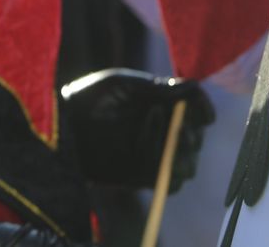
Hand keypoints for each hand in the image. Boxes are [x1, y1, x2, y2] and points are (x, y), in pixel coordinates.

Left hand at [59, 68, 215, 193]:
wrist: (64, 127)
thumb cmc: (90, 98)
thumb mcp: (123, 85)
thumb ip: (158, 87)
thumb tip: (194, 88)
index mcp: (161, 106)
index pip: (196, 112)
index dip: (203, 111)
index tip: (204, 111)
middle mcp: (162, 133)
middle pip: (196, 140)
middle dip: (193, 133)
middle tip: (179, 126)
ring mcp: (153, 157)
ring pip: (188, 165)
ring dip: (182, 152)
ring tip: (167, 137)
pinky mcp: (143, 179)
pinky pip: (169, 184)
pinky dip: (166, 169)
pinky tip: (148, 149)